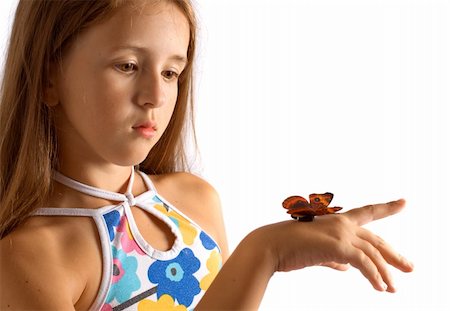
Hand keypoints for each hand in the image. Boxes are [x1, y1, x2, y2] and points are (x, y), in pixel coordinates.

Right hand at [259, 199, 413, 291]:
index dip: (387, 208)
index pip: (367, 212)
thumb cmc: (287, 247)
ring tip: (392, 289)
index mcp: (335, 221)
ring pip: (373, 254)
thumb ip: (333, 258)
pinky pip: (364, 264)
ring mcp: (340, 234)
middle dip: (394, 255)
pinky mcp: (337, 246)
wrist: (270, 246)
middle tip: (410, 268)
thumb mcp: (315, 251)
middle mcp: (341, 224)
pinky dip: (374, 277)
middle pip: (376, 240)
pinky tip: (379, 288)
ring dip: (385, 273)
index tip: (403, 202)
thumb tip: (346, 268)